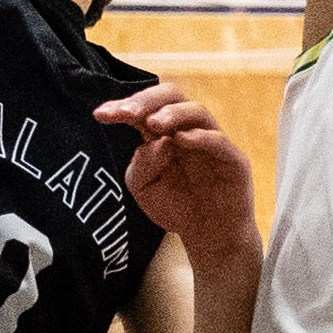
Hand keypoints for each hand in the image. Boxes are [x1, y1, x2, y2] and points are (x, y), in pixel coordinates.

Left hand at [97, 83, 260, 269]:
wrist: (209, 236)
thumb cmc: (176, 206)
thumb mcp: (144, 188)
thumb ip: (141, 164)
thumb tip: (155, 141)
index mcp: (163, 133)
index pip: (143, 108)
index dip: (122, 106)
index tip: (100, 114)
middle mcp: (187, 130)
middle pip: (172, 96)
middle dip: (147, 100)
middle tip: (127, 112)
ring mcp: (211, 142)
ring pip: (196, 111)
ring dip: (172, 113)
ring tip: (153, 123)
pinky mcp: (232, 159)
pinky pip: (218, 140)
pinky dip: (200, 137)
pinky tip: (181, 139)